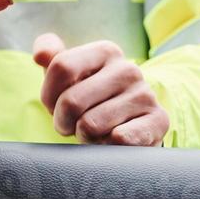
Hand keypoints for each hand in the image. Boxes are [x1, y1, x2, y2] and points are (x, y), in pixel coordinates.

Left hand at [32, 34, 169, 145]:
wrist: (132, 125)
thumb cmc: (92, 100)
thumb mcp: (71, 76)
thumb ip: (51, 57)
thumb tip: (41, 54)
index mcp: (106, 51)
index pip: (61, 67)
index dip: (48, 94)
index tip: (53, 106)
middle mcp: (128, 69)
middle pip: (71, 100)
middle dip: (63, 122)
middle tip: (72, 125)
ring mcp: (145, 95)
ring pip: (90, 125)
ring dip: (84, 138)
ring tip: (94, 133)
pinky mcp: (158, 121)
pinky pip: (118, 140)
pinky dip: (107, 147)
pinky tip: (112, 141)